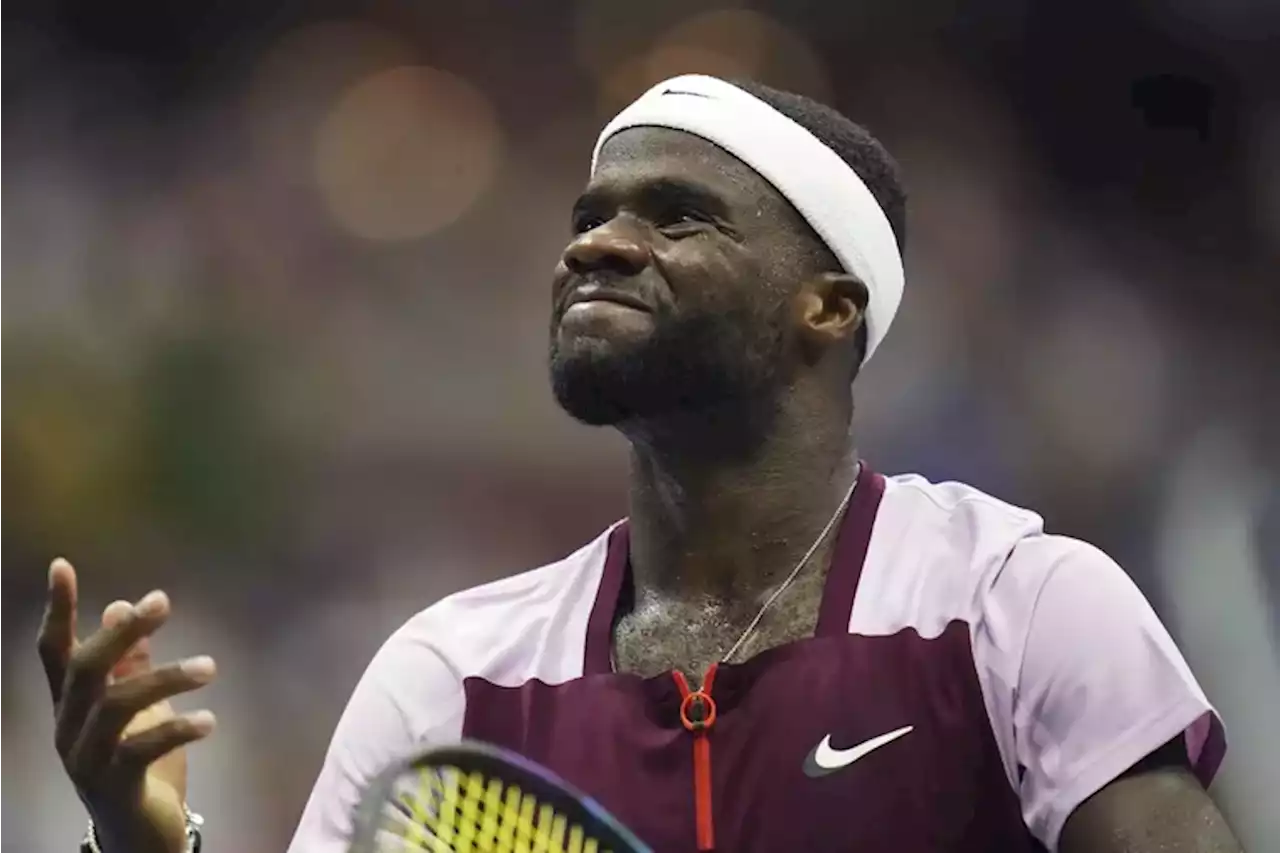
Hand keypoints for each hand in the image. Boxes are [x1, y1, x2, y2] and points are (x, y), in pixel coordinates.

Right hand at [37, 558, 217, 852]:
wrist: (141, 834)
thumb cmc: (141, 763)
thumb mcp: (140, 707)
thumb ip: (131, 662)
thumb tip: (123, 605)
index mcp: (72, 706)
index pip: (55, 650)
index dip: (57, 609)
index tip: (61, 565)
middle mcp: (68, 729)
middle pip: (86, 668)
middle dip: (122, 631)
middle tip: (163, 601)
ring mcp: (86, 759)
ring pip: (116, 705)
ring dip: (167, 678)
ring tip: (211, 666)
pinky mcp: (113, 785)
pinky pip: (141, 748)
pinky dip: (177, 727)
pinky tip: (209, 720)